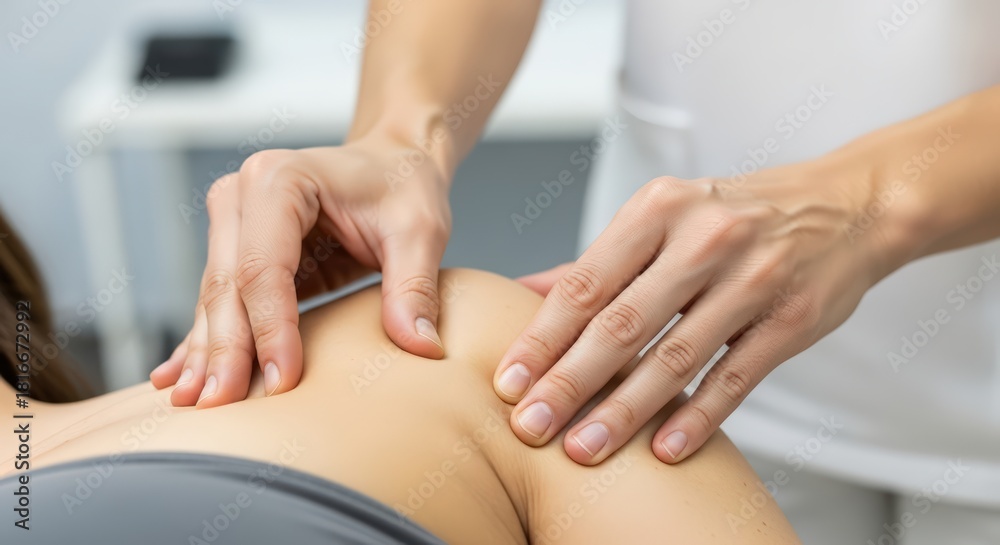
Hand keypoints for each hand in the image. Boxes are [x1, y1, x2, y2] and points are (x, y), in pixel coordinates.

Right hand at [150, 134, 451, 406]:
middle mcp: (242, 196)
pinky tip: (177, 377)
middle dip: (225, 350)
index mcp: (280, 180)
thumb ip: (415, 287)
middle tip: (221, 406)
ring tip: (196, 404)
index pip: (264, 267)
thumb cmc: (402, 187)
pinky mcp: (236, 247)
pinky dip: (202, 340)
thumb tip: (421, 347)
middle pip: (228, 285)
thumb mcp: (420, 231)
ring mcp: (232, 220)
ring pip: (216, 299)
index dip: (271, 328)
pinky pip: (218, 300)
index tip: (282, 381)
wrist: (391, 163)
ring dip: (208, 353)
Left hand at [495, 160, 889, 463]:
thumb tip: (523, 291)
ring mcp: (753, 278)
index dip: (543, 337)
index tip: (509, 381)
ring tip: (584, 448)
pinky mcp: (792, 318)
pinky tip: (664, 450)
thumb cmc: (736, 215)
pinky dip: (698, 417)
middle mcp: (703, 238)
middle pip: (622, 323)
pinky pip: (736, 377)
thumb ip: (597, 261)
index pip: (586, 282)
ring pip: (676, 356)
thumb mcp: (663, 217)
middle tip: (531, 425)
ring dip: (624, 410)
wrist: (844, 205)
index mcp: (658, 209)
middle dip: (570, 381)